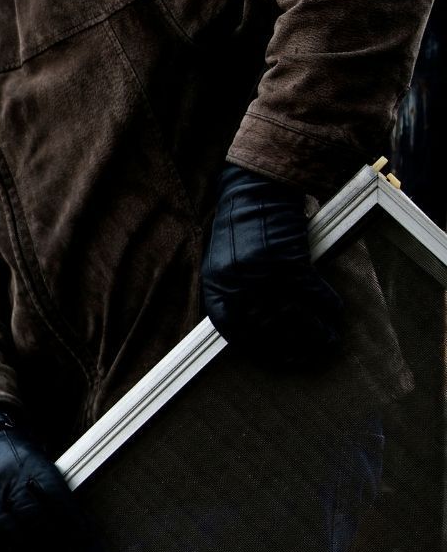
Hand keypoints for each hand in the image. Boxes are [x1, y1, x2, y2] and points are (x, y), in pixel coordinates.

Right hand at [0, 408, 82, 551]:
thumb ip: (52, 489)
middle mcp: (8, 482)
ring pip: (4, 529)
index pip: (55, 495)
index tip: (82, 539)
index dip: (71, 520)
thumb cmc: (13, 454)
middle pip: (31, 516)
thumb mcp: (38, 460)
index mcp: (31, 466)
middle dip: (50, 544)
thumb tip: (75, 525)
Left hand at [201, 163, 339, 363]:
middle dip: (290, 347)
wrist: (255, 190)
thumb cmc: (241, 228)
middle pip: (266, 328)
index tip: (274, 361)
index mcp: (216, 284)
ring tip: (328, 341)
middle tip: (308, 357)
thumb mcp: (223, 263)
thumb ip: (232, 292)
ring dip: (314, 332)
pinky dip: (326, 305)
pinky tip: (335, 313)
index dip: (255, 350)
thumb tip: (251, 327)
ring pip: (292, 314)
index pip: (231, 330)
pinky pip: (311, 292)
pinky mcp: (288, 260)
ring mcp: (262, 272)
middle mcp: (237, 282)